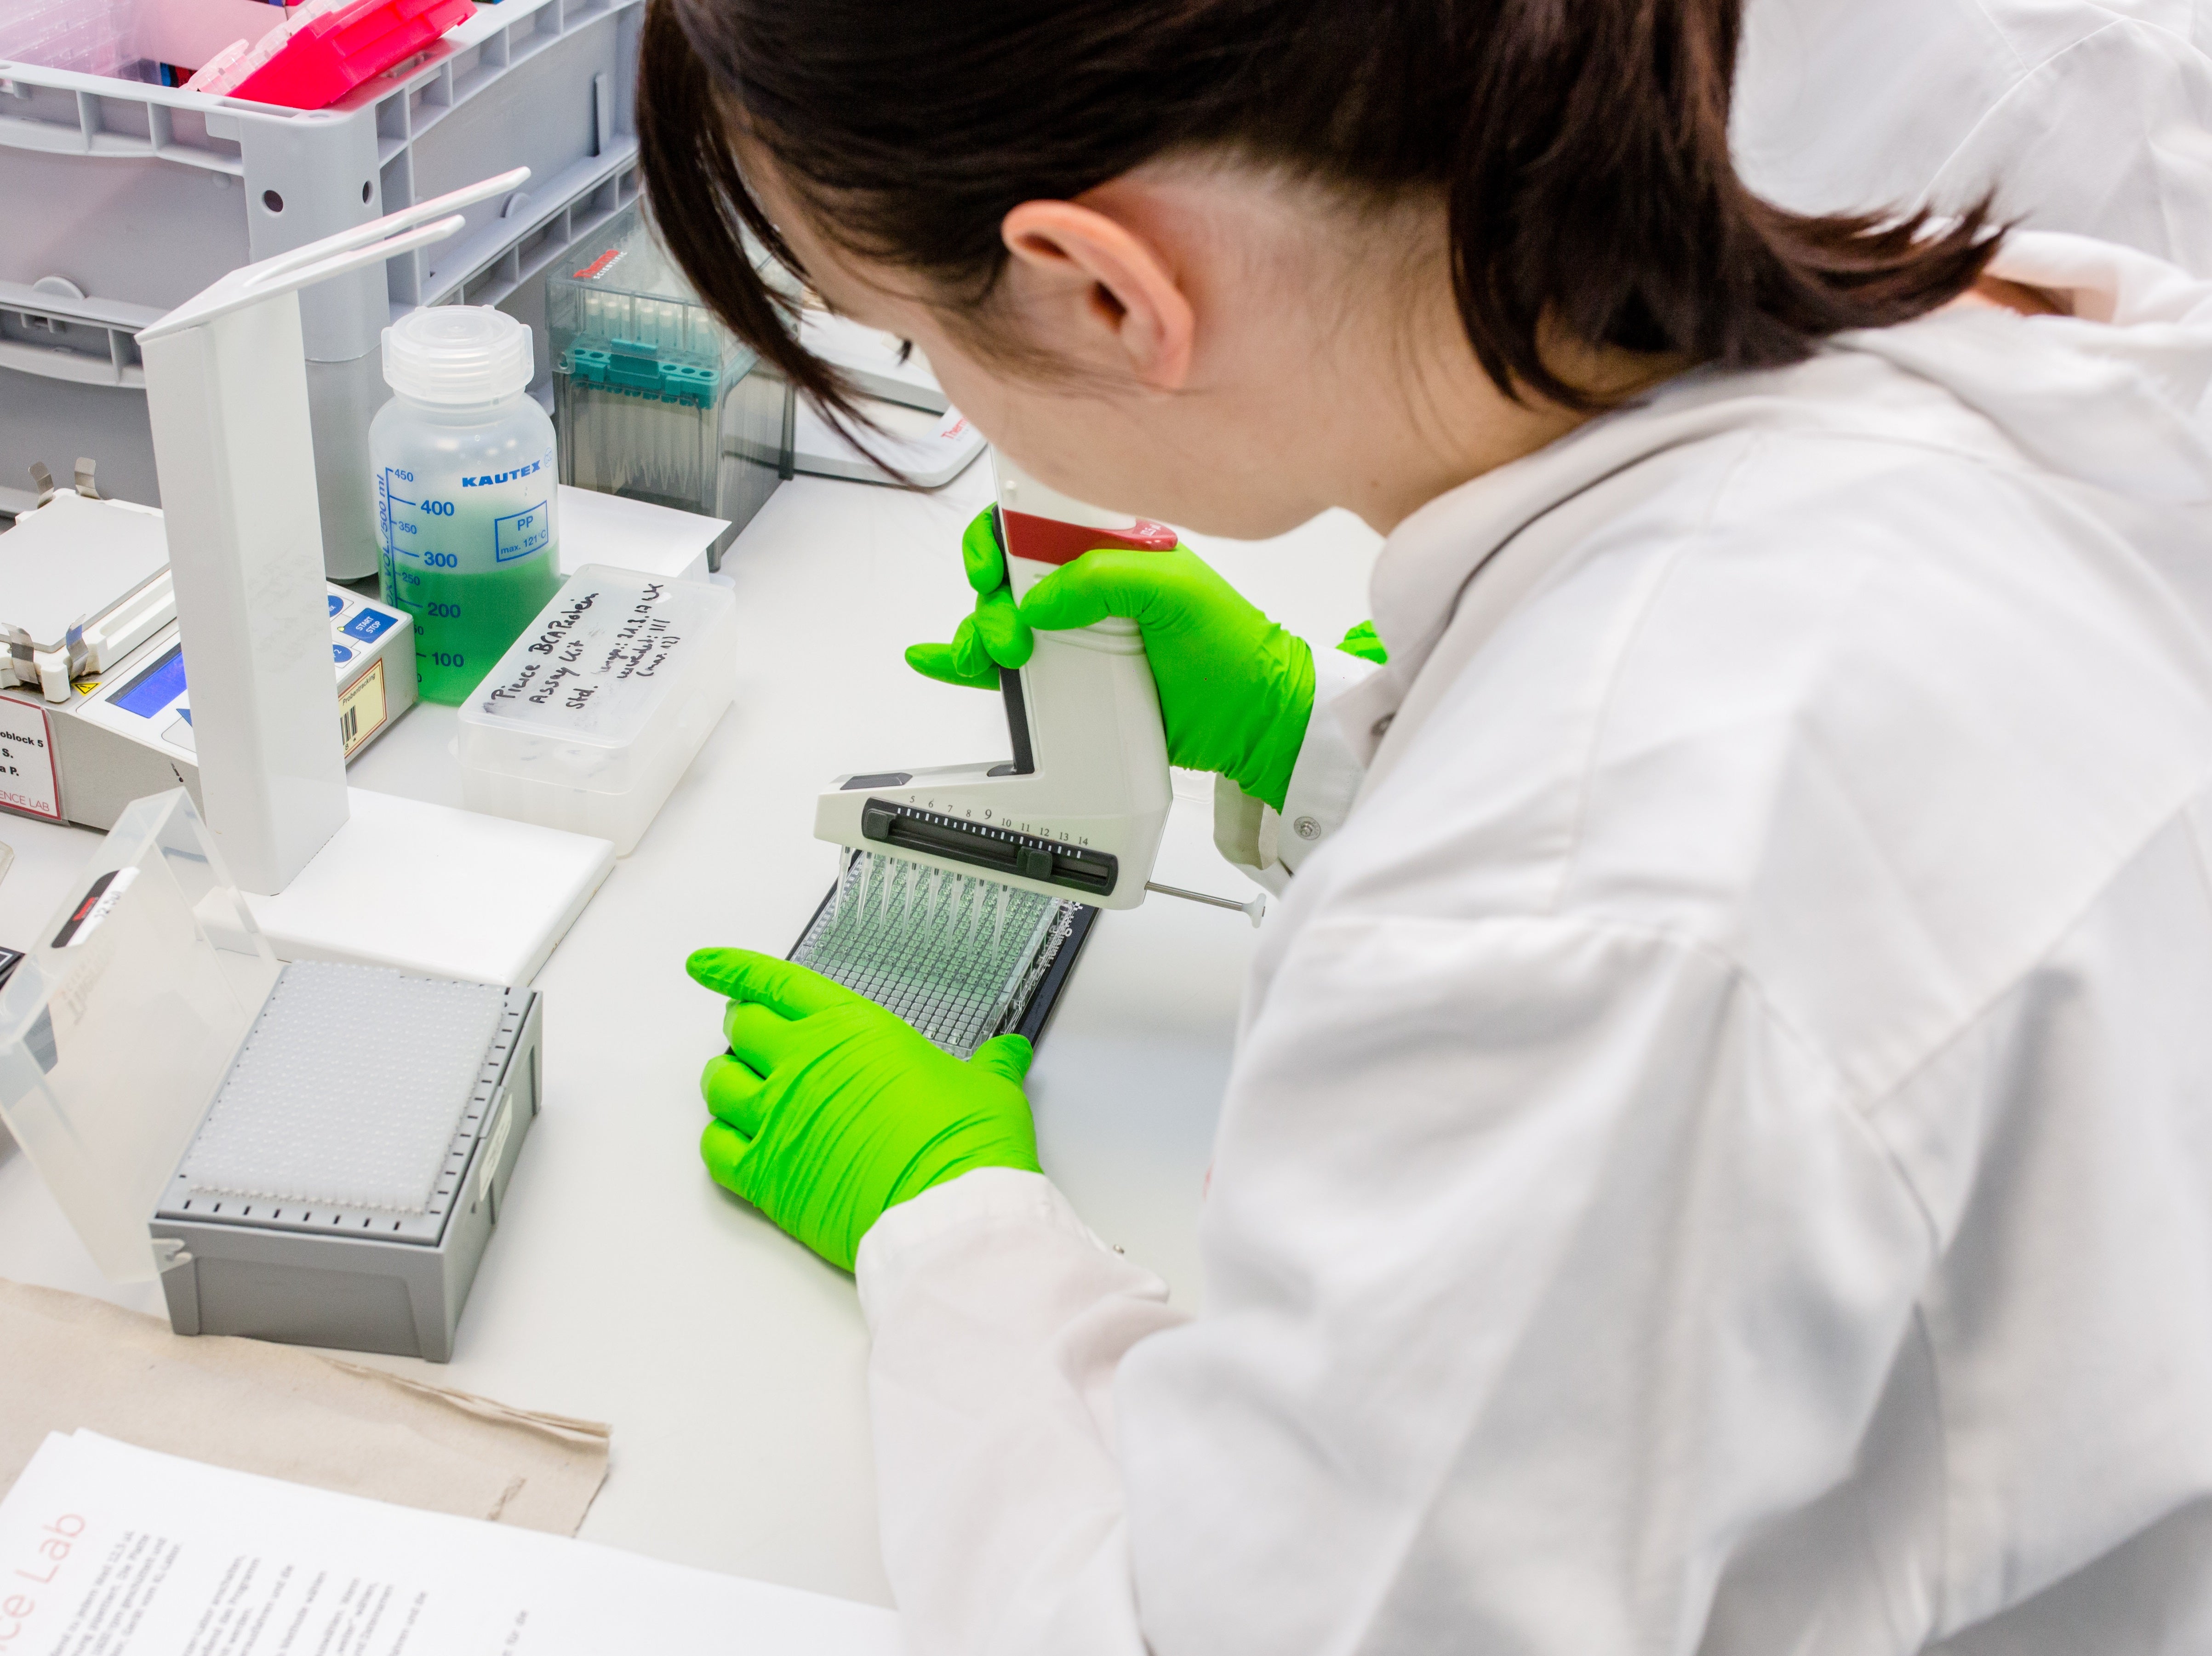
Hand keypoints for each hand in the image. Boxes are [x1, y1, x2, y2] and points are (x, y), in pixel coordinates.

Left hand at [687, 948, 1039, 1271]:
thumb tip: (1009, 1053)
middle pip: (742, 1028)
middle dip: (743, 1026)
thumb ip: (990, 1063)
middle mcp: (803, 1065)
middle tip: (752, 1034)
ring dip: (725, 1080)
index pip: (774, 982)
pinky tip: (733, 1139)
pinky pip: (715, 1148)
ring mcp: (778, 1120)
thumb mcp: (987, 1088)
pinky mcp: (766, 1177)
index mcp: (851, 1029)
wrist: (948, 1215)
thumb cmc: (964, 1145)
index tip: (706, 963)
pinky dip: (719, 1139)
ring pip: (718, 1084)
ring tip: (743, 1086)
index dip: (733, 968)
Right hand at [905, 507, 1316, 811]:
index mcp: (1110, 548)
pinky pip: (1003, 670)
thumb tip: (1037, 598)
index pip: (1038, 518)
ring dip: (977, 633)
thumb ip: (1104, 578)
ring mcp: (1074, 636)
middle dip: (991, 596)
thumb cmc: (1233, 649)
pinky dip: (962, 663)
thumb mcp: (1176, 593)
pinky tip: (939, 661)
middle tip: (1012, 635)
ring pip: (998, 620)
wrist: (1254, 722)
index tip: (991, 561)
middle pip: (1007, 572)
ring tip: (993, 659)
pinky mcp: (1067, 684)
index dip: (1002, 531)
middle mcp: (1086, 588)